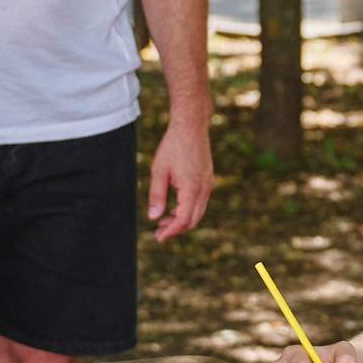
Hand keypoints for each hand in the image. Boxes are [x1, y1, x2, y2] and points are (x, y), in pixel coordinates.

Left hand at [147, 112, 213, 239]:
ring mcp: (208, 184)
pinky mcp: (208, 179)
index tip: (159, 236)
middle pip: (193, 219)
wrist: (191, 127)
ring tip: (164, 220)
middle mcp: (204, 189)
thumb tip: (153, 217)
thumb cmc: (172, 146)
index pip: (184, 219)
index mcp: (192, 188)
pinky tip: (174, 206)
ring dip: (182, 219)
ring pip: (198, 211)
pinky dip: (188, 209)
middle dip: (176, 229)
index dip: (171, 231)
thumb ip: (156, 196)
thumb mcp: (159, 171)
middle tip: (159, 232)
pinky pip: (200, 201)